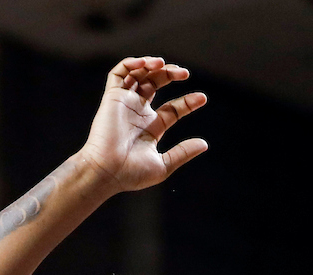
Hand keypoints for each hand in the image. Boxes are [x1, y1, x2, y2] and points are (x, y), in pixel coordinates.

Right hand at [81, 56, 207, 193]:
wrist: (108, 171)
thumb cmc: (132, 173)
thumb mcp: (164, 164)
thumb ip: (183, 152)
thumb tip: (204, 144)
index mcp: (151, 127)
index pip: (172, 109)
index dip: (187, 102)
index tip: (202, 98)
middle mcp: (139, 112)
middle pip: (156, 85)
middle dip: (170, 75)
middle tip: (185, 73)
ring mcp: (125, 103)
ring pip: (139, 74)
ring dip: (152, 65)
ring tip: (166, 65)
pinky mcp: (112, 97)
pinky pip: (119, 72)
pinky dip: (132, 63)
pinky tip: (148, 64)